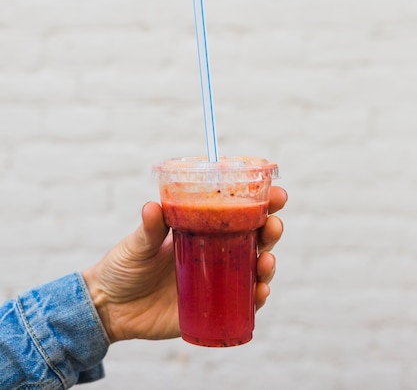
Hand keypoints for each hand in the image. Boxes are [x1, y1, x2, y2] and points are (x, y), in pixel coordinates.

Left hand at [83, 186, 286, 342]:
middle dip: (271, 231)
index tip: (276, 195)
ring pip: (253, 271)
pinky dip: (257, 299)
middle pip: (254, 239)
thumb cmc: (123, 267)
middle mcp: (214, 254)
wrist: (108, 307)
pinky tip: (259, 293)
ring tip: (265, 262)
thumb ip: (148, 228)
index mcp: (201, 230)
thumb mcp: (136, 244)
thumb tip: (152, 205)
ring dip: (267, 264)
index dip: (261, 203)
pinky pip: (243, 305)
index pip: (237, 213)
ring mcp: (216, 282)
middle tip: (273, 225)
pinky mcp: (213, 310)